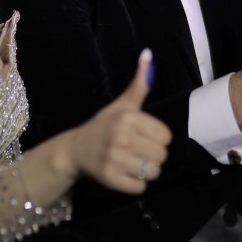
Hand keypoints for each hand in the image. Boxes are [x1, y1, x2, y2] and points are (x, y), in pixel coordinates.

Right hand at [69, 50, 171, 194]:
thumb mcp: (121, 104)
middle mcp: (121, 137)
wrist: (74, 150)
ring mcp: (114, 159)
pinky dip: (135, 184)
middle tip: (137, 151)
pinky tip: (125, 173)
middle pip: (162, 155)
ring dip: (146, 171)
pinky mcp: (110, 179)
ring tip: (133, 163)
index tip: (144, 137)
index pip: (166, 136)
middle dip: (153, 155)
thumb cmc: (103, 126)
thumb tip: (148, 54)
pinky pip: (140, 187)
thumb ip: (139, 84)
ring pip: (153, 172)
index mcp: (128, 118)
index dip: (158, 138)